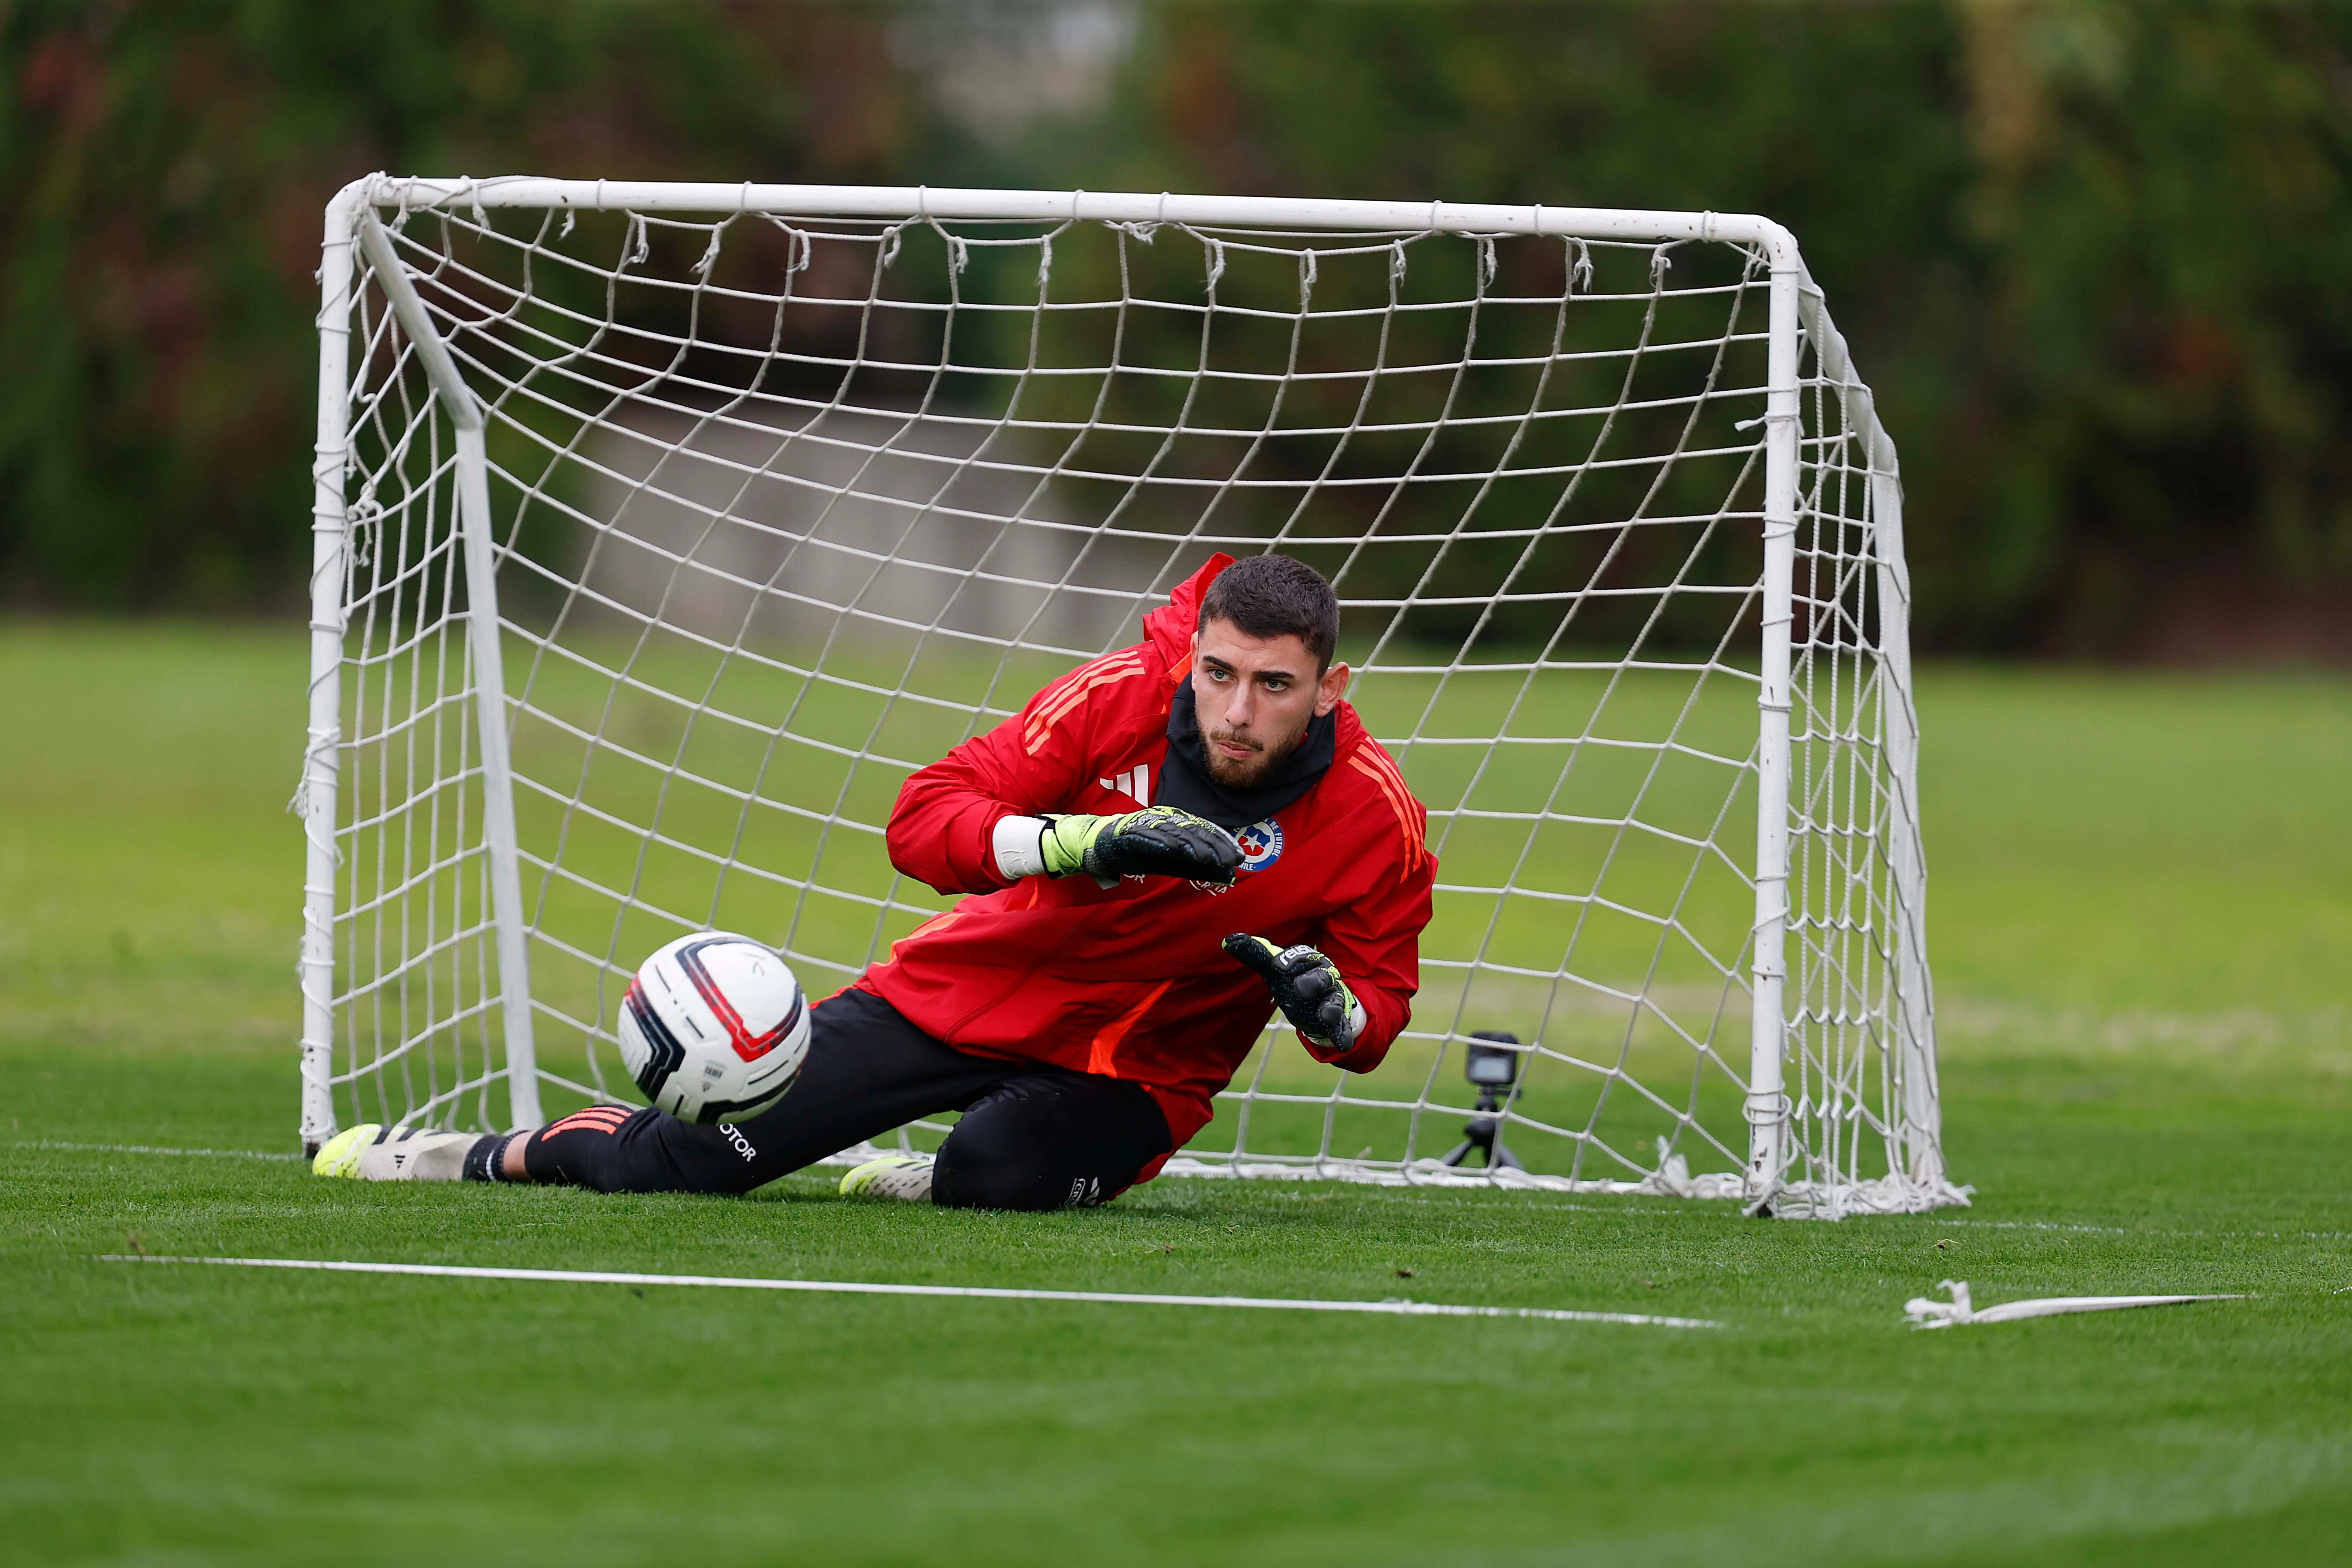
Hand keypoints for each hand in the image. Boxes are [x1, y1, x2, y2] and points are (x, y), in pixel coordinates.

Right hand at [1041, 806, 1242, 882]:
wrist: (1100, 848)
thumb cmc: (1139, 853)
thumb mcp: (1173, 862)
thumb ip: (1197, 867)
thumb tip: (1229, 876)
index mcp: (1176, 823)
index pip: (1204, 830)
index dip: (1221, 842)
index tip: (1239, 857)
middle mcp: (1164, 819)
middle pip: (1194, 830)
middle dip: (1213, 845)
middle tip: (1230, 859)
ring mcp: (1146, 823)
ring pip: (1174, 832)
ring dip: (1191, 844)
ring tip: (1206, 858)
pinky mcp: (1129, 829)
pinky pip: (1146, 835)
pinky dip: (1159, 842)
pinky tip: (1172, 851)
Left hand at [1223, 934, 1360, 1051]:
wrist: (1317, 1003)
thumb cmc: (1292, 980)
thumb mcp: (1274, 969)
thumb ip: (1254, 954)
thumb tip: (1228, 939)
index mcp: (1308, 960)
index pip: (1301, 955)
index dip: (1290, 959)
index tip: (1277, 966)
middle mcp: (1324, 977)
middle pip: (1320, 976)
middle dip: (1311, 982)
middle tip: (1299, 990)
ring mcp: (1331, 998)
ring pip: (1332, 1001)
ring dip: (1329, 1009)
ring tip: (1326, 1015)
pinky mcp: (1337, 1020)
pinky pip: (1341, 1027)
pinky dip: (1343, 1036)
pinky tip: (1343, 1045)